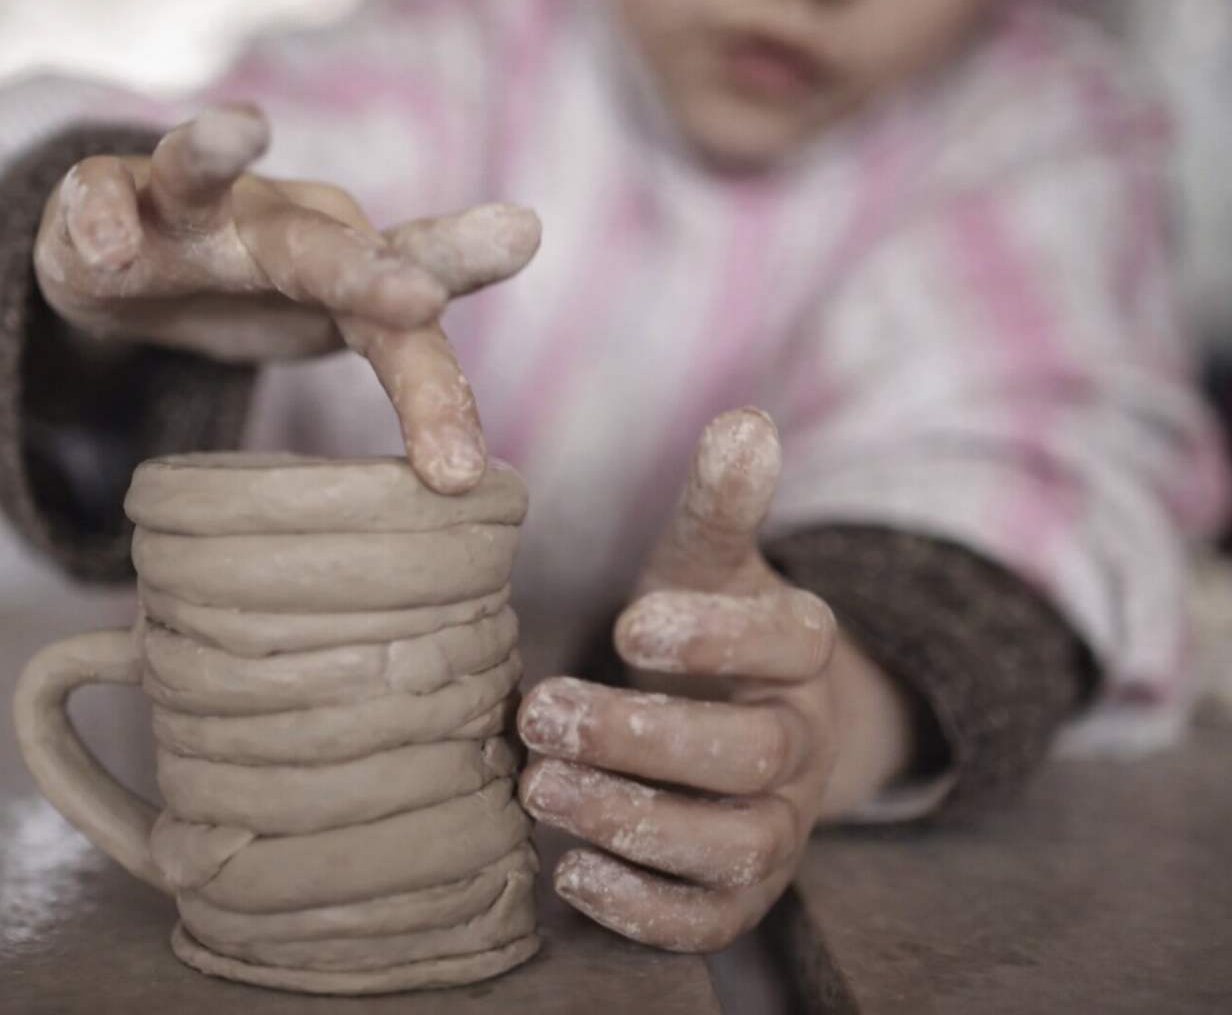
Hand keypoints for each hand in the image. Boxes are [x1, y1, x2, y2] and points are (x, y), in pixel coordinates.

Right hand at [34, 104, 540, 494]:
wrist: (138, 257)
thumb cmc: (261, 296)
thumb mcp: (345, 328)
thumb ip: (417, 372)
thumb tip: (467, 475)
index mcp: (349, 268)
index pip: (404, 335)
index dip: (435, 393)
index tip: (461, 464)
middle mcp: (282, 223)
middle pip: (326, 251)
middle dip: (371, 275)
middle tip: (424, 298)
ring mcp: (191, 205)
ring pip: (200, 175)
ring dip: (217, 148)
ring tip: (242, 128)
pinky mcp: (107, 195)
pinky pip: (99, 193)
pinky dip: (100, 213)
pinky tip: (104, 242)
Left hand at [516, 409, 921, 951]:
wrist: (739, 724)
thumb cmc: (704, 632)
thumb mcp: (708, 565)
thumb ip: (720, 506)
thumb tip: (746, 420)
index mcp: (798, 651)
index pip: (791, 641)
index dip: (719, 636)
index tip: (631, 621)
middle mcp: (801, 743)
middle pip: (753, 753)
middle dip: (644, 737)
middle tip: (537, 711)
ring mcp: (779, 826)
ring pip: (737, 844)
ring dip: (635, 820)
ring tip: (537, 789)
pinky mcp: (742, 893)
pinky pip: (715, 918)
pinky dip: (648, 910)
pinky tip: (570, 873)